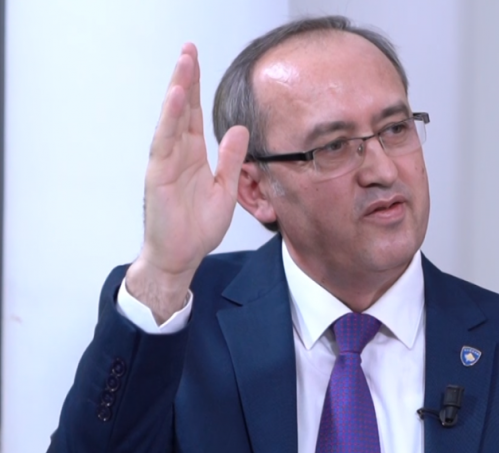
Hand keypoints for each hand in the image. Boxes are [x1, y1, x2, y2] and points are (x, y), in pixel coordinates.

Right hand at [126, 43, 248, 321]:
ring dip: (177, 90)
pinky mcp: (159, 176)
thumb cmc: (197, 228)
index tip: (197, 60)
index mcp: (193, 156)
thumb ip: (231, 159)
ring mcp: (166, 163)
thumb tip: (239, 130)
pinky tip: (175, 98)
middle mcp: (178, 154)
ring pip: (171, 119)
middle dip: (185, 79)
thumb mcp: (225, 189)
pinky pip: (164, 143)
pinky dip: (169, 120)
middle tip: (189, 49)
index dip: (195, 88)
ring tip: (184, 63)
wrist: (181, 257)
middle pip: (180, 109)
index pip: (193, 115)